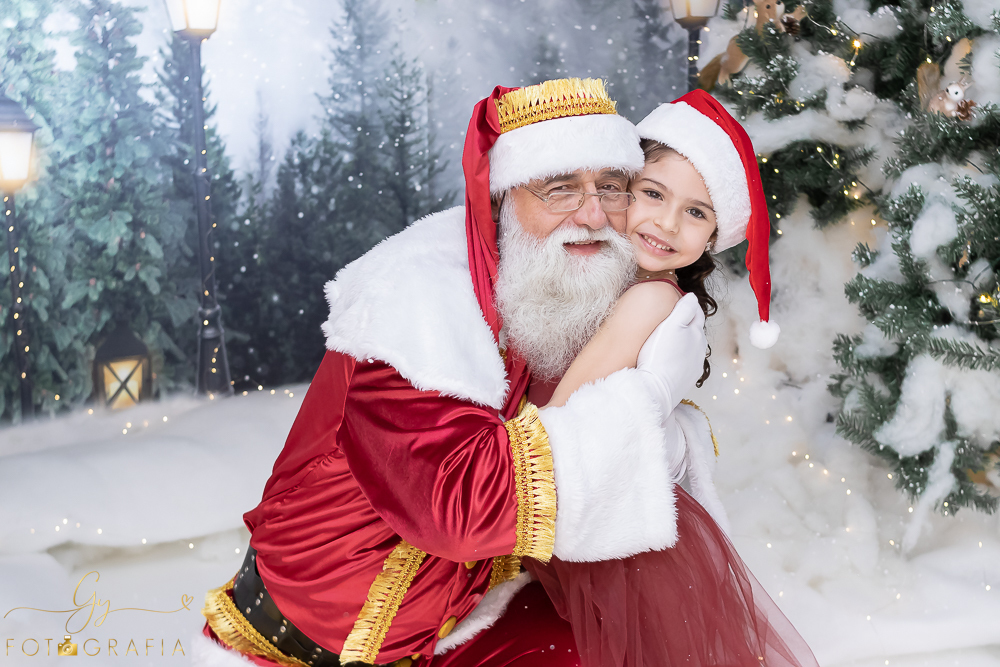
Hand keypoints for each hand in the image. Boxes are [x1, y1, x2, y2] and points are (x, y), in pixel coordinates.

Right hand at [636, 293, 706, 413]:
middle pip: (694, 330)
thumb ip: (683, 309)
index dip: (687, 305)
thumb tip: (692, 296)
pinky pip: (685, 363)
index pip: (696, 312)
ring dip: (682, 342)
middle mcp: (699, 349)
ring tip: (667, 339)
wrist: (653, 389)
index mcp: (696, 333)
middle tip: (669, 319)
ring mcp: (694, 366)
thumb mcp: (670, 325)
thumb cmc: (658, 356)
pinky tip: (668, 359)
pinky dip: (679, 358)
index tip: (675, 301)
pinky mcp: (686, 379)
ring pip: (691, 347)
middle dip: (685, 323)